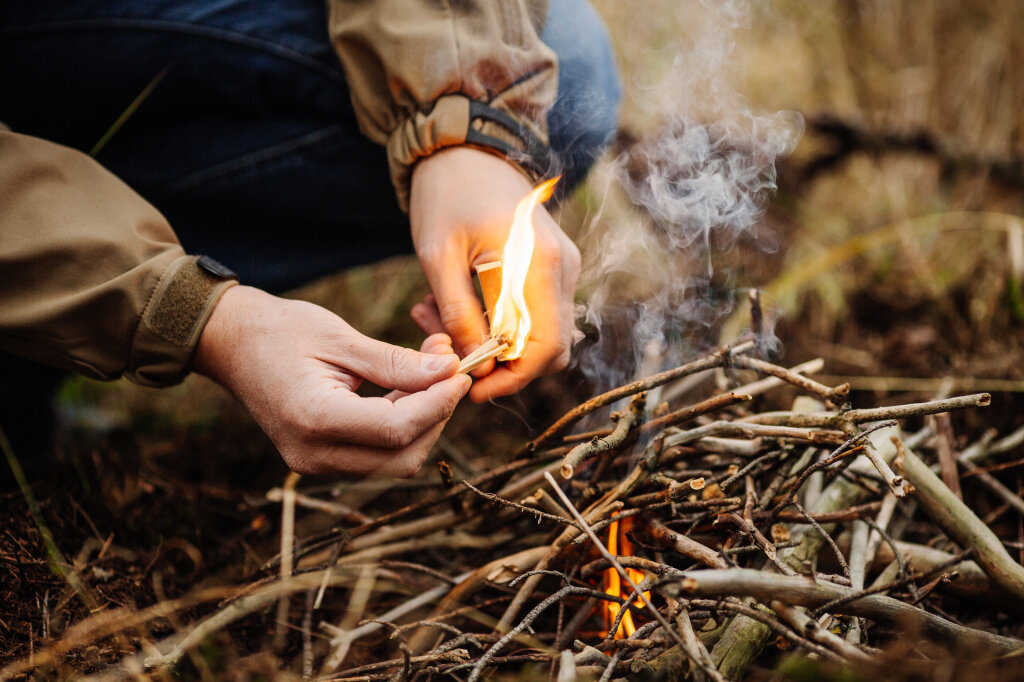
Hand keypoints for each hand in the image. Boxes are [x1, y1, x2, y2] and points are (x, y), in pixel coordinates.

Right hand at [191, 286, 470, 475]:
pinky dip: (401, 427)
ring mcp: (314, 464)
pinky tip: (406, 390)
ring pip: (394, 461)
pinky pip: (376, 456)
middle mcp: (313, 455)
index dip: (439, 403)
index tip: (459, 370)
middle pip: (403, 456)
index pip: (397, 429)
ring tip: (428, 373)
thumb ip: (397, 362)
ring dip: (422, 422)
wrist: (228, 343)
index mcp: (315, 420)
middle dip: (436, 416)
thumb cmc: (280, 331)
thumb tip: (449, 370)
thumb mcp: (341, 339)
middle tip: (448, 370)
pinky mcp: (319, 460)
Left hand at [409, 147, 580, 401]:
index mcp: (538, 263)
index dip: (511, 379)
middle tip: (452, 359)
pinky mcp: (554, 268)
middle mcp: (563, 268)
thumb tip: (473, 364)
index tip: (471, 388)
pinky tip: (460, 311)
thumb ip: (458, 314)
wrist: (466, 148)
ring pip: (544, 337)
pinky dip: (503, 328)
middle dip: (504, 368)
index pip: (544, 348)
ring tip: (441, 326)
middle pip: (552, 350)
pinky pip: (538, 316)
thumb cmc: (447, 193)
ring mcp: (563, 268)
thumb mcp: (438, 256)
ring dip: (498, 348)